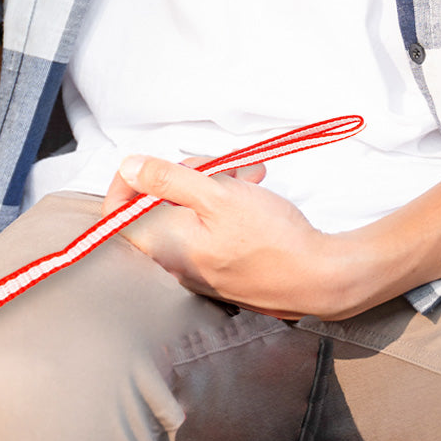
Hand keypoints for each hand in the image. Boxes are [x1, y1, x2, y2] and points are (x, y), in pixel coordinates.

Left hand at [102, 153, 350, 320]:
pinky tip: (251, 186)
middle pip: (158, 203)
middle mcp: (176, 261)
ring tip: (246, 174)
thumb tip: (130, 167)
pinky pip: (210, 222)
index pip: (117, 215)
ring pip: (189, 207)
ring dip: (215, 182)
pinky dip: (227, 200)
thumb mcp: (217, 195)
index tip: (149, 164)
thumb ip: (167, 179)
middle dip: (187, 173)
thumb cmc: (272, 240)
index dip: (128, 183)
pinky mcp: (222, 263)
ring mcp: (199, 264)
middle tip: (218, 166)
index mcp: (165, 247)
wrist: (323, 277)